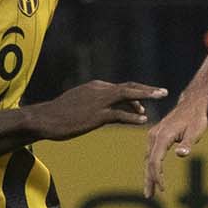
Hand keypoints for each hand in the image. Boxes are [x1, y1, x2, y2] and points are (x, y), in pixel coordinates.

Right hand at [33, 80, 165, 141]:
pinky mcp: (95, 115)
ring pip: (127, 96)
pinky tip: (143, 120)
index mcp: (96, 87)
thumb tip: (108, 110)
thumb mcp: (80, 103)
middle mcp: (99, 90)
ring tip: (160, 98)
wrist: (43, 119)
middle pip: (128, 88)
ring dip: (145, 96)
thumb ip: (96, 103)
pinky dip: (132, 117)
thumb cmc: (60, 114)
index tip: (149, 97)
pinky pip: (118, 115)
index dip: (138, 92)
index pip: (122, 87)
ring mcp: (98, 102)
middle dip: (147, 89)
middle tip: (163, 92)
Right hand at [143, 93, 207, 196]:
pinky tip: (153, 176)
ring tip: (150, 191)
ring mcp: (153, 136)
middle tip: (149, 196)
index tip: (162, 189)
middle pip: (148, 162)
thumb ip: (188, 143)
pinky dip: (151, 167)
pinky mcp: (156, 137)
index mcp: (162, 136)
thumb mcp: (195, 131)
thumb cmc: (196, 119)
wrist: (191, 105)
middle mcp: (154, 136)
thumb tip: (181, 154)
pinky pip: (151, 155)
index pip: (155, 160)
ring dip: (149, 175)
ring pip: (148, 159)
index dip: (157, 176)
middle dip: (149, 180)